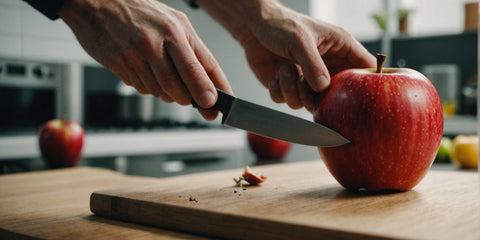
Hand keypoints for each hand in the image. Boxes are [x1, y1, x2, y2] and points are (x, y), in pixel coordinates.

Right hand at [58, 0, 231, 119]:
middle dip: (189, 98)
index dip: (210, 89)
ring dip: (168, 93)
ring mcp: (135, 55)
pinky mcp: (119, 65)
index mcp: (174, 30)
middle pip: (180, 86)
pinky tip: (144, 70)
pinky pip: (142, 89)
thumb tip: (209, 83)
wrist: (97, 4)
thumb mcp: (174, 23)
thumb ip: (193, 52)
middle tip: (192, 99)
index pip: (198, 67)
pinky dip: (149, 87)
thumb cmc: (141, 13)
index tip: (215, 105)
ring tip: (163, 75)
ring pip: (161, 92)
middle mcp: (155, 42)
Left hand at [198, 0, 374, 111]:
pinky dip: (279, 92)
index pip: (366, 67)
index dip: (366, 82)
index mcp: (340, 47)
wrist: (251, 25)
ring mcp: (308, 78)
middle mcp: (326, 66)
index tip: (355, 93)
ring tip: (286, 69)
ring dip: (294, 91)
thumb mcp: (299, 40)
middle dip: (320, 95)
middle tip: (305, 83)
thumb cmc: (279, 24)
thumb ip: (313, 65)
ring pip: (310, 102)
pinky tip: (275, 76)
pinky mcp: (289, 86)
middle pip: (337, 94)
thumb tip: (323, 88)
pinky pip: (288, 101)